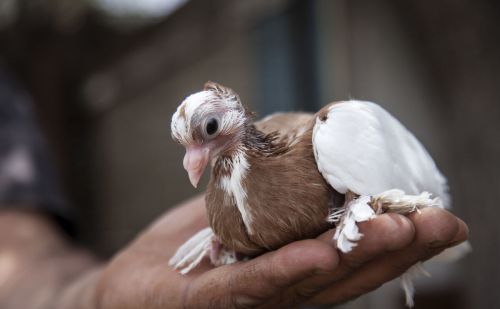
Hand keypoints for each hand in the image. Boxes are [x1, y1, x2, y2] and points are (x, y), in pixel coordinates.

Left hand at [95, 196, 467, 307]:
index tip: (434, 213)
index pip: (350, 251)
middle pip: (346, 268)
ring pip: (312, 279)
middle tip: (442, 222)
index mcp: (289, 264)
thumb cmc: (183, 252)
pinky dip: (288, 270)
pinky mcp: (211, 301)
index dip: (394, 236)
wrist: (125, 289)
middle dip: (396, 246)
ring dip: (357, 256)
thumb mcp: (232, 211)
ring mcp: (250, 297)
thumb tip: (305, 150)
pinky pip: (254, 285)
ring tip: (400, 232)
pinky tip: (318, 254)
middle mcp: (281, 286)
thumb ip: (268, 191)